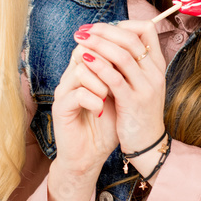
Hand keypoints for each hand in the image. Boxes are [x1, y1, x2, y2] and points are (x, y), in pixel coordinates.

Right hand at [46, 37, 119, 200]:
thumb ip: (123, 76)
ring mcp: (64, 91)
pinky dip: (94, 101)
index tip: (128, 62)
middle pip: (84, 50)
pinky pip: (78, 93)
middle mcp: (71, 77)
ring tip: (109, 97)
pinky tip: (100, 111)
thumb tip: (140, 54)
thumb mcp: (119, 98)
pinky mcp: (60, 107)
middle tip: (120, 77)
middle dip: (107, 62)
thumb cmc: (105, 127)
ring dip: (102, 82)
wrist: (89, 157)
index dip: (112, 48)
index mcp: (84, 71)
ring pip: (81, 70)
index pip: (94, 43)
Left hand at [72, 21, 166, 158]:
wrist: (147, 145)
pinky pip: (114, 79)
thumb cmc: (138, 112)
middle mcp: (155, 73)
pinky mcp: (133, 103)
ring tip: (80, 40)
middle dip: (104, 31)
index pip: (146, 30)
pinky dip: (98, 66)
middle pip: (131, 38)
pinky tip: (84, 60)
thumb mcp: (139, 84)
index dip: (122, 24)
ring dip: (98, 44)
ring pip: (122, 55)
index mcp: (157, 65)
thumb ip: (129, 64)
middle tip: (83, 30)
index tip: (101, 28)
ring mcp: (146, 87)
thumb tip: (107, 40)